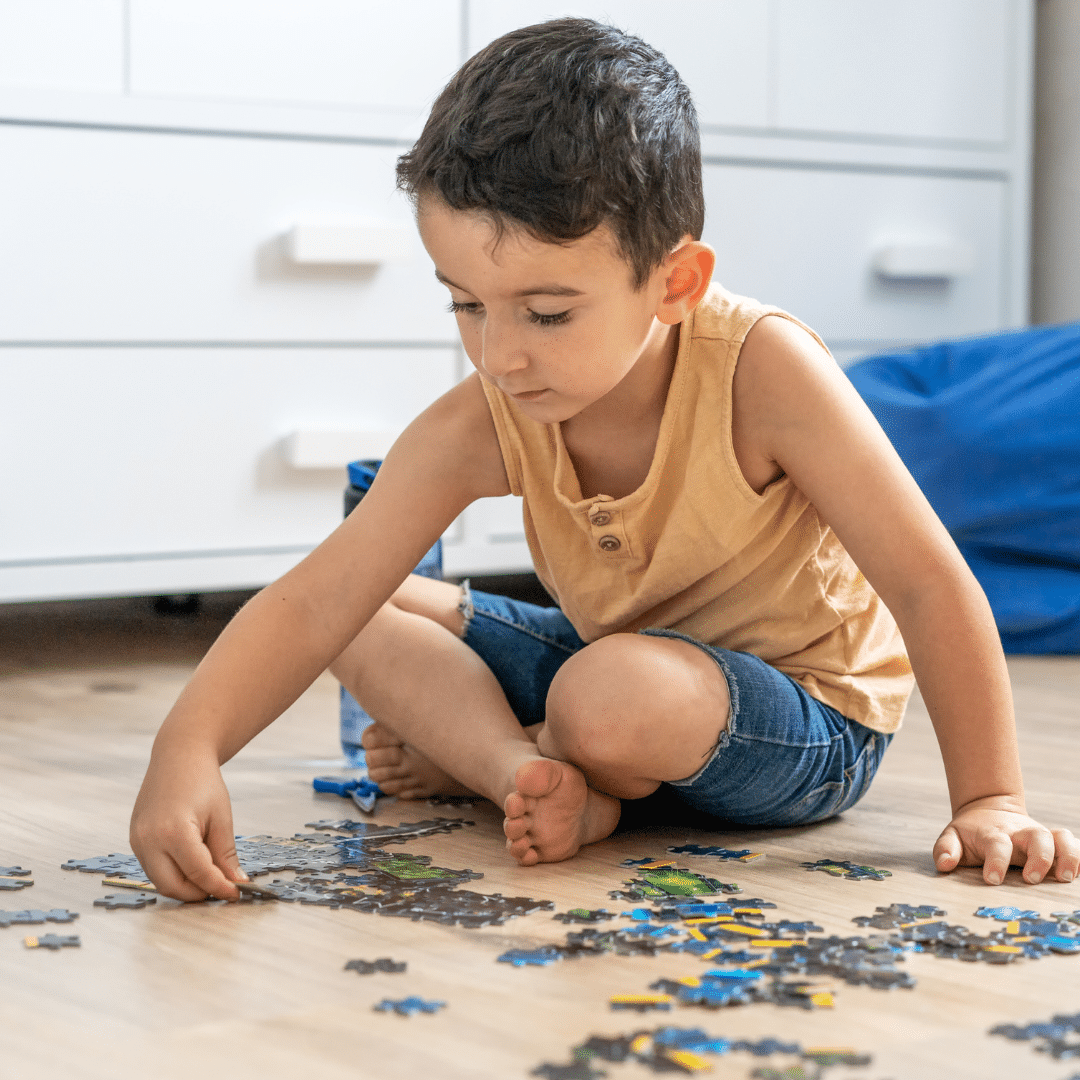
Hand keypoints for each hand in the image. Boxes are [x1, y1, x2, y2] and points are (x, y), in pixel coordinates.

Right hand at [129, 749, 248, 900]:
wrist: (178, 756)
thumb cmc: (202, 782)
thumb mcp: (221, 818)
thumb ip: (225, 854)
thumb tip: (235, 883)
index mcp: (173, 832)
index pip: (198, 874)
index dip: (219, 888)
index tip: (236, 893)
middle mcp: (149, 840)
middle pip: (173, 886)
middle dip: (199, 893)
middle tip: (222, 888)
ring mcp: (137, 841)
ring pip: (160, 881)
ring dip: (185, 886)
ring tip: (210, 875)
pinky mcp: (134, 840)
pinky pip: (153, 868)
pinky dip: (173, 873)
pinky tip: (193, 864)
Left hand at [934, 795, 1079, 885]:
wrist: (988, 812)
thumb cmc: (970, 834)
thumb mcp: (952, 837)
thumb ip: (946, 849)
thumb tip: (944, 864)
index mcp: (994, 834)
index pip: (996, 844)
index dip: (995, 861)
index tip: (992, 879)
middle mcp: (1020, 834)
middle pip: (1036, 837)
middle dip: (1038, 857)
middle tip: (1032, 879)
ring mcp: (1039, 836)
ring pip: (1059, 838)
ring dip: (1067, 856)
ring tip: (1065, 878)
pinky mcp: (1053, 843)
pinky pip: (1072, 843)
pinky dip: (1079, 856)